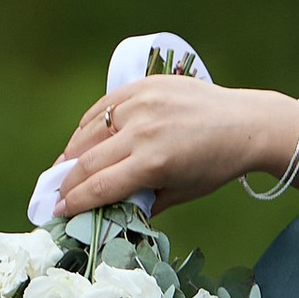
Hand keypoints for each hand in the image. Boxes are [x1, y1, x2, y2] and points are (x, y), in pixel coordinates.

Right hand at [43, 78, 298, 218]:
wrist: (244, 124)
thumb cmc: (215, 165)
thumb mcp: (181, 192)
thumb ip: (144, 202)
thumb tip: (110, 212)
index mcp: (154, 163)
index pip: (100, 186)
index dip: (74, 201)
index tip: (57, 212)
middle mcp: (143, 131)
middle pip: (87, 160)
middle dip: (67, 181)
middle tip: (54, 194)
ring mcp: (140, 104)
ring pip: (88, 131)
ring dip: (71, 153)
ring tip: (63, 169)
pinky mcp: (142, 86)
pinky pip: (102, 107)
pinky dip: (87, 126)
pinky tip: (81, 140)